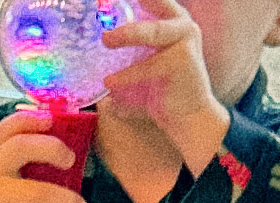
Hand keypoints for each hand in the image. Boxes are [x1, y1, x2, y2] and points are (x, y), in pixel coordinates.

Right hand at [0, 108, 86, 202]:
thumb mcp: (0, 181)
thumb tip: (69, 156)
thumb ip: (24, 166)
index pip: (9, 128)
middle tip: (71, 162)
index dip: (31, 119)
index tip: (52, 120)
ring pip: (35, 192)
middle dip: (52, 149)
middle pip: (21, 147)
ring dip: (63, 200)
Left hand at [102, 0, 229, 172]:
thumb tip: (91, 37)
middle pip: (155, 3)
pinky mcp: (180, 63)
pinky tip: (109, 82)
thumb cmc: (160, 86)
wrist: (187, 115)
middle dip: (131, 4)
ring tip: (106, 40)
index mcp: (172, 19)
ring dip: (126, 35)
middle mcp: (182, 25)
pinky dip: (127, 75)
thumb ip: (128, 44)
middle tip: (106, 6)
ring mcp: (184, 41)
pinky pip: (147, 66)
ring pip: (151, 33)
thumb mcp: (143, 59)